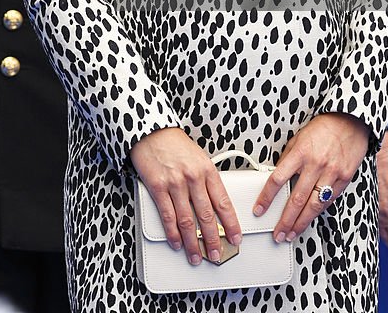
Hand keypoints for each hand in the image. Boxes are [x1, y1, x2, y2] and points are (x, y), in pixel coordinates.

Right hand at [130, 127, 241, 266]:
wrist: (152, 132)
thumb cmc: (176, 144)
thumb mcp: (200, 158)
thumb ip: (207, 180)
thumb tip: (215, 207)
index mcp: (207, 170)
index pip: (223, 202)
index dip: (231, 224)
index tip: (236, 238)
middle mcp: (193, 177)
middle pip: (207, 216)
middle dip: (213, 240)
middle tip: (217, 255)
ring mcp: (175, 183)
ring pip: (188, 221)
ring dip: (193, 243)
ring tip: (197, 256)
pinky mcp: (158, 187)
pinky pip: (168, 216)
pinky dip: (173, 233)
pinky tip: (177, 243)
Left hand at [253, 112, 370, 241]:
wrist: (350, 121)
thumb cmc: (322, 128)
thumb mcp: (298, 138)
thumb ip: (288, 159)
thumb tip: (277, 178)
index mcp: (300, 153)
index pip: (278, 179)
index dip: (266, 197)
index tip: (259, 210)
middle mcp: (315, 164)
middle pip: (296, 199)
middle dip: (285, 220)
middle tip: (277, 234)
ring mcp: (331, 173)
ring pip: (313, 206)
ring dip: (300, 223)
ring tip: (291, 234)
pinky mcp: (344, 179)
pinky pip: (328, 201)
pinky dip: (317, 212)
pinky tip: (309, 220)